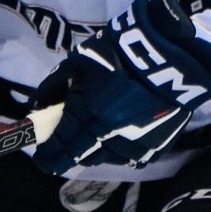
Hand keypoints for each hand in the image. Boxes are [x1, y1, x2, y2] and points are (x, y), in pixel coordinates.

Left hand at [32, 0, 210, 174]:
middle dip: (68, 154)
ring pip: (107, 159)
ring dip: (95, 152)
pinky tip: (119, 139)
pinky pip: (133, 158)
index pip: (61, 145)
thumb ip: (53, 87)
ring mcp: (137, 143)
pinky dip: (122, 152)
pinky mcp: (158, 145)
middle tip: (61, 149)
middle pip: (82, 156)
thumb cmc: (120, 52)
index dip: (48, 155)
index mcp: (90, 113)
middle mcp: (111, 134)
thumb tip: (37, 108)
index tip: (40, 157)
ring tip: (93, 139)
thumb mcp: (79, 61)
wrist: (173, 53)